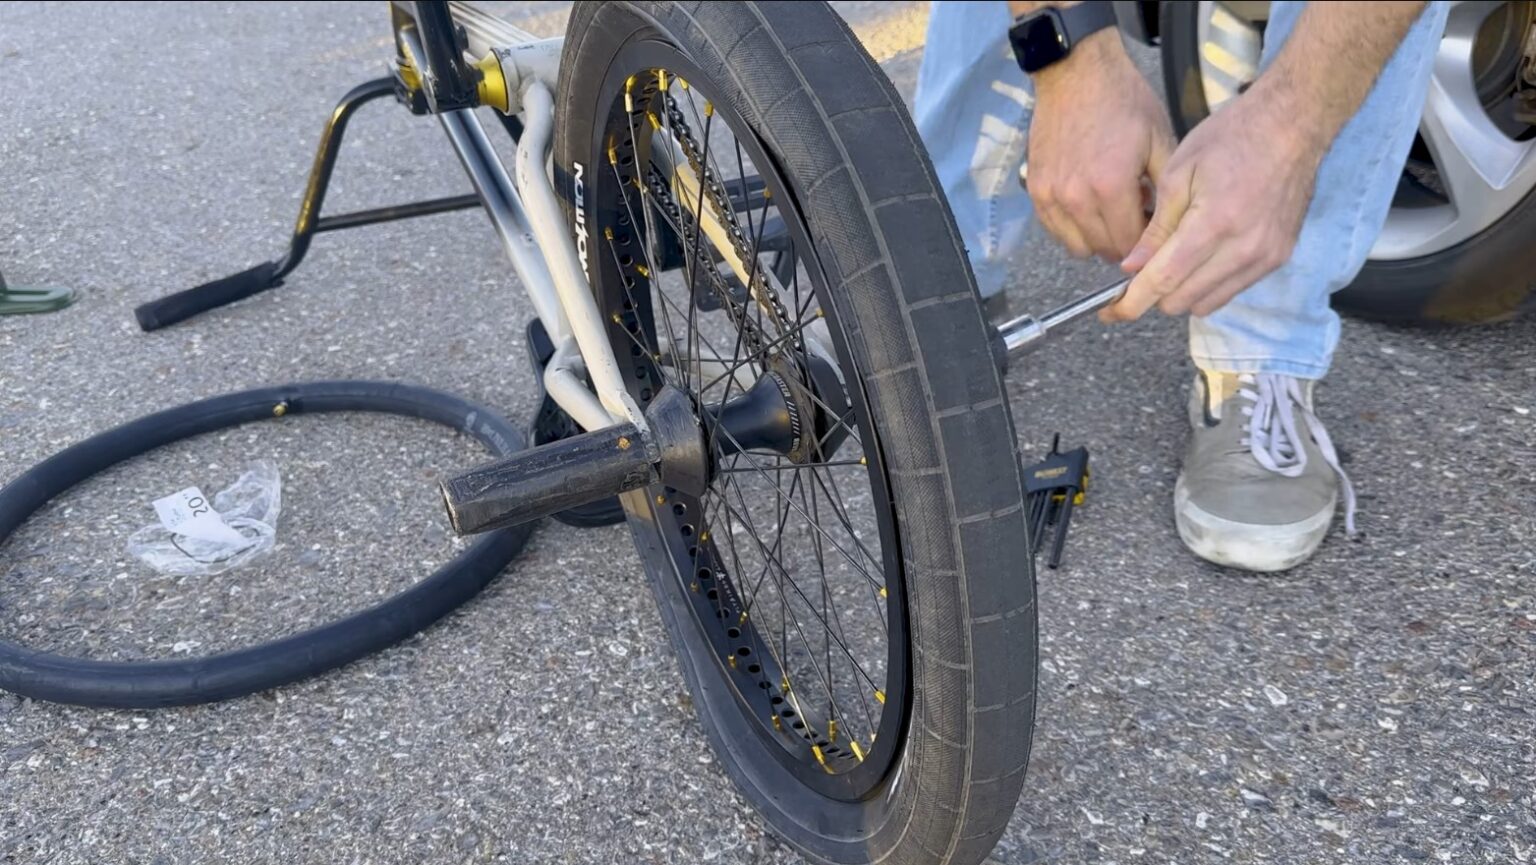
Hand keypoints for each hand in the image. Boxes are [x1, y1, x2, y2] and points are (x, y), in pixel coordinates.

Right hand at [1027, 31, 1175, 261]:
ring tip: (1109, 211)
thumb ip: (1167, 189)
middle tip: (1134, 217)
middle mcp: (1077, 198)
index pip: (1131, 245)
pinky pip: (1055, 230)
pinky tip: (1086, 205)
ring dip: (1097, 238)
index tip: (1152, 229)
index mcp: (1112, 187)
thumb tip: (1167, 227)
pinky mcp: (1036, 191)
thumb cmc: (1124, 102)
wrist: (1077, 74)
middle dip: (1124, 242)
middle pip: (1105, 250)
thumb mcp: (1160, 139)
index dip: (1147, 243)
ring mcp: (1052, 196)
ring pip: (1078, 247)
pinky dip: (1072, 228)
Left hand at [1102, 77, 1328, 321]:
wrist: (1292, 124)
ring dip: (1181, 292)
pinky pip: (1231, 291)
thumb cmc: (1232, 137)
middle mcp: (1244, 248)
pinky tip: (1199, 258)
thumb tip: (1132, 268)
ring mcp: (1265, 256)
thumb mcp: (1179, 173)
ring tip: (1171, 261)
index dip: (1133, 302)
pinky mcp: (1278, 258)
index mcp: (1214, 223)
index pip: (1165, 280)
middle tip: (1140, 273)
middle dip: (1154, 294)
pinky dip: (1207, 285)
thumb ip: (1155, 228)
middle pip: (1183, 300)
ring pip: (1207, 303)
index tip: (1111, 312)